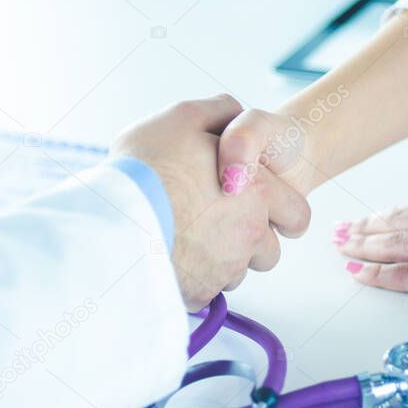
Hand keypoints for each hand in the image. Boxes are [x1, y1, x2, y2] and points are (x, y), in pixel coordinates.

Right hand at [111, 95, 310, 310]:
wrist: (110, 221)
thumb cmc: (145, 169)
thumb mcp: (181, 118)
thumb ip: (219, 112)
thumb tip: (234, 113)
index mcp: (258, 192)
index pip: (297, 215)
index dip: (281, 211)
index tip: (260, 207)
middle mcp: (250, 235)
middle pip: (268, 251)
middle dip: (251, 241)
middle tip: (215, 222)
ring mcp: (225, 270)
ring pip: (236, 272)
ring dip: (221, 261)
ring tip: (187, 239)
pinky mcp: (199, 295)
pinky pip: (206, 292)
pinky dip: (194, 280)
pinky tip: (171, 258)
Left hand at [335, 189, 407, 316]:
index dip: (386, 214)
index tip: (370, 218)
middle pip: (395, 223)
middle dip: (364, 228)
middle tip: (341, 231)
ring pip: (393, 246)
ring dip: (362, 249)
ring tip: (342, 250)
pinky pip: (405, 275)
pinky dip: (377, 275)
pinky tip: (360, 274)